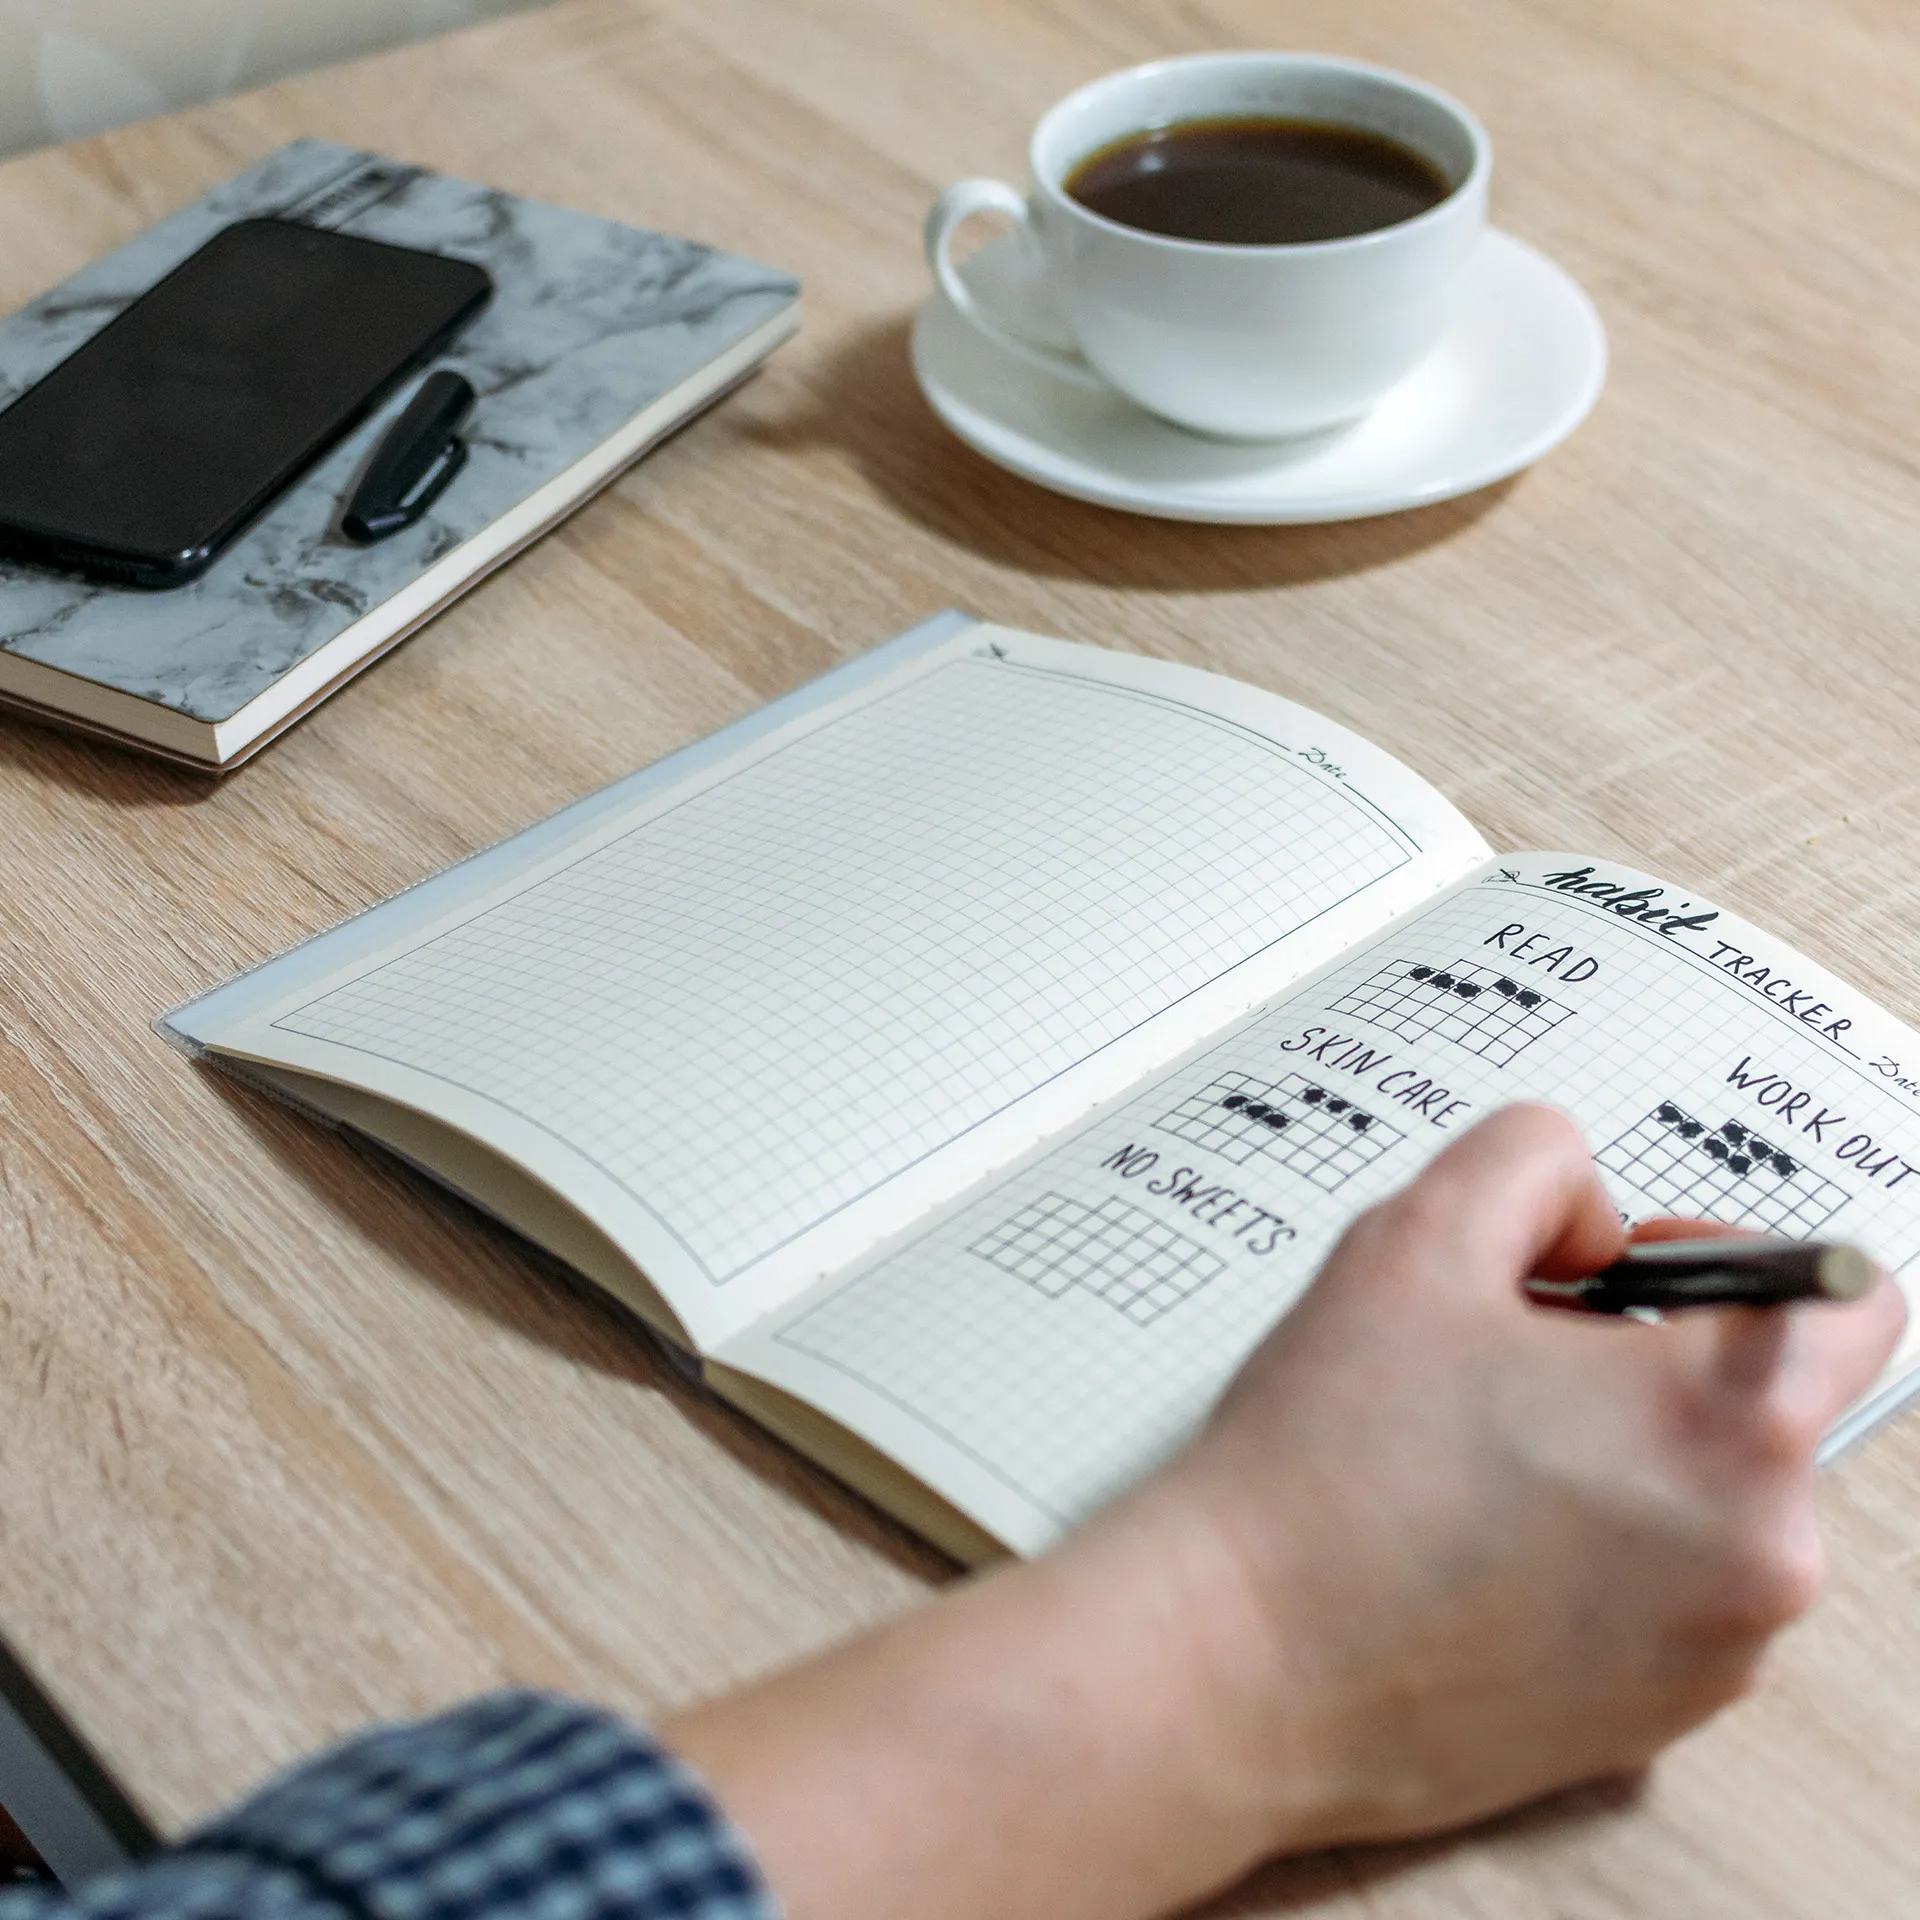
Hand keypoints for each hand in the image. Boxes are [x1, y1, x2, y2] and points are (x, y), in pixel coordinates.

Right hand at [1155, 1104, 1902, 1854]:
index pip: (1851, 1297)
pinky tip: (1470, 1541)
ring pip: (1706, 1498)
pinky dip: (1595, 1550)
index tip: (1631, 1275)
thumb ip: (1533, 1163)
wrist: (1242, 1662)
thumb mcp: (1413, 1237)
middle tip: (1503, 1365)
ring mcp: (1715, 1653)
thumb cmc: (1324, 1472)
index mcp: (1728, 1425)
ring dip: (1616, 1456)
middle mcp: (1760, 1554)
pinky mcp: (1657, 1720)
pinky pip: (1666, 1592)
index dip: (1731, 1254)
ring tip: (1470, 1460)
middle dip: (1641, 1359)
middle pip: (1756, 1400)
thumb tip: (1591, 1219)